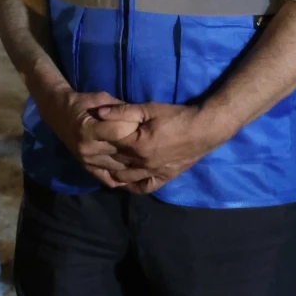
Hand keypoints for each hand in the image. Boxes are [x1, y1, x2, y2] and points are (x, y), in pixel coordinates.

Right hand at [32, 85, 141, 187]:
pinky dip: (122, 179)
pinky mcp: (87, 167)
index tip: (144, 125)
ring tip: (146, 158)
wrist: (58, 113)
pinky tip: (134, 175)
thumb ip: (119, 108)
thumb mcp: (100, 98)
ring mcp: (86, 161)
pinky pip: (108, 179)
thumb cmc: (81, 102)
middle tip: (150, 144)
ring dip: (133, 164)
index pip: (118, 133)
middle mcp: (87, 148)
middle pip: (119, 151)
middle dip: (137, 148)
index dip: (133, 128)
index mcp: (88, 129)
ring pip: (117, 168)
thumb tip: (140, 116)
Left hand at [94, 101, 225, 194]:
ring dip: (113, 172)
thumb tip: (99, 112)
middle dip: (102, 156)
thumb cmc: (176, 116)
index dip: (98, 139)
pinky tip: (125, 181)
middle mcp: (142, 163)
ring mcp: (153, 173)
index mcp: (137, 145)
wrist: (203, 130)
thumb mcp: (149, 109)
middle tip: (94, 150)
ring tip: (105, 165)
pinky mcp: (164, 178)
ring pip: (125, 178)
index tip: (91, 134)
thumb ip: (122, 111)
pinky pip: (143, 187)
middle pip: (114, 162)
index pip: (109, 144)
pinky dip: (131, 186)